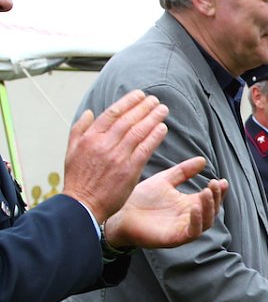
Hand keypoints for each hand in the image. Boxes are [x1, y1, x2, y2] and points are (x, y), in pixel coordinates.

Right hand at [63, 90, 168, 222]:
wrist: (82, 206)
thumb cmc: (77, 180)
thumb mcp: (71, 151)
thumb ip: (79, 129)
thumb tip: (91, 111)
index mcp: (90, 138)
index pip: (112, 113)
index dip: (128, 102)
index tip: (140, 95)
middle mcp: (104, 144)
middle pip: (128, 120)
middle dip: (144, 107)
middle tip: (155, 100)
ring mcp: (118, 157)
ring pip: (138, 131)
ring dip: (153, 118)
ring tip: (163, 110)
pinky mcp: (129, 170)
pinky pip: (145, 149)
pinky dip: (155, 137)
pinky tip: (163, 128)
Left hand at [103, 157, 227, 248]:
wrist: (120, 213)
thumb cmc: (141, 199)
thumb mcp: (165, 180)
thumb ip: (183, 171)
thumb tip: (202, 160)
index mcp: (188, 204)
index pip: (210, 199)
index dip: (218, 191)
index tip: (221, 180)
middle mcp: (189, 217)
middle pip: (212, 210)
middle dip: (217, 197)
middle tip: (215, 184)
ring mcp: (182, 229)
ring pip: (206, 222)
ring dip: (209, 207)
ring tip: (207, 192)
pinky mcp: (174, 238)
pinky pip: (192, 232)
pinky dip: (197, 221)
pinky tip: (195, 207)